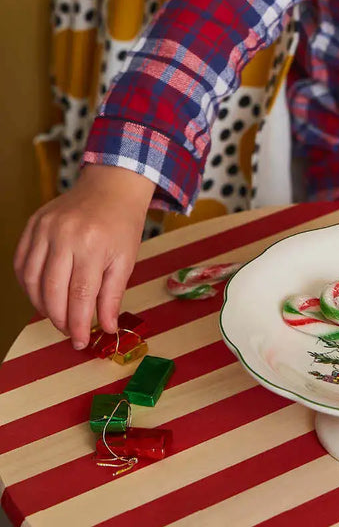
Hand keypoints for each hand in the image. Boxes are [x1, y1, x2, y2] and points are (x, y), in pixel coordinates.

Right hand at [13, 165, 155, 349]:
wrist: (112, 187)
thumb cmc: (123, 225)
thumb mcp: (126, 259)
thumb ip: (113, 295)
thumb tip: (107, 327)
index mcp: (94, 245)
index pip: (80, 295)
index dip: (78, 323)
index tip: (80, 341)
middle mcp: (65, 236)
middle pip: (52, 290)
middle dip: (59, 318)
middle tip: (69, 331)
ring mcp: (45, 228)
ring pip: (32, 280)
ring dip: (42, 305)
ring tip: (58, 315)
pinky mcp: (33, 224)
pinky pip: (22, 263)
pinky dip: (29, 285)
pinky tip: (42, 294)